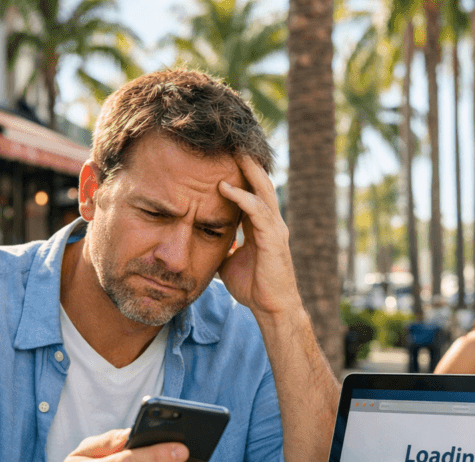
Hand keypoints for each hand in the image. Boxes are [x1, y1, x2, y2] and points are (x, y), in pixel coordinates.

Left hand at [217, 156, 301, 317]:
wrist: (271, 308)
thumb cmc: (253, 287)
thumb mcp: (229, 261)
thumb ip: (221, 245)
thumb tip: (199, 240)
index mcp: (261, 227)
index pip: (251, 192)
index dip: (240, 174)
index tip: (224, 156)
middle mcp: (271, 223)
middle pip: (260, 184)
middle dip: (247, 163)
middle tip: (231, 141)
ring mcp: (275, 229)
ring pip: (262, 191)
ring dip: (247, 171)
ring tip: (233, 152)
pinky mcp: (273, 239)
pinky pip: (257, 212)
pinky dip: (242, 197)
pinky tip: (225, 187)